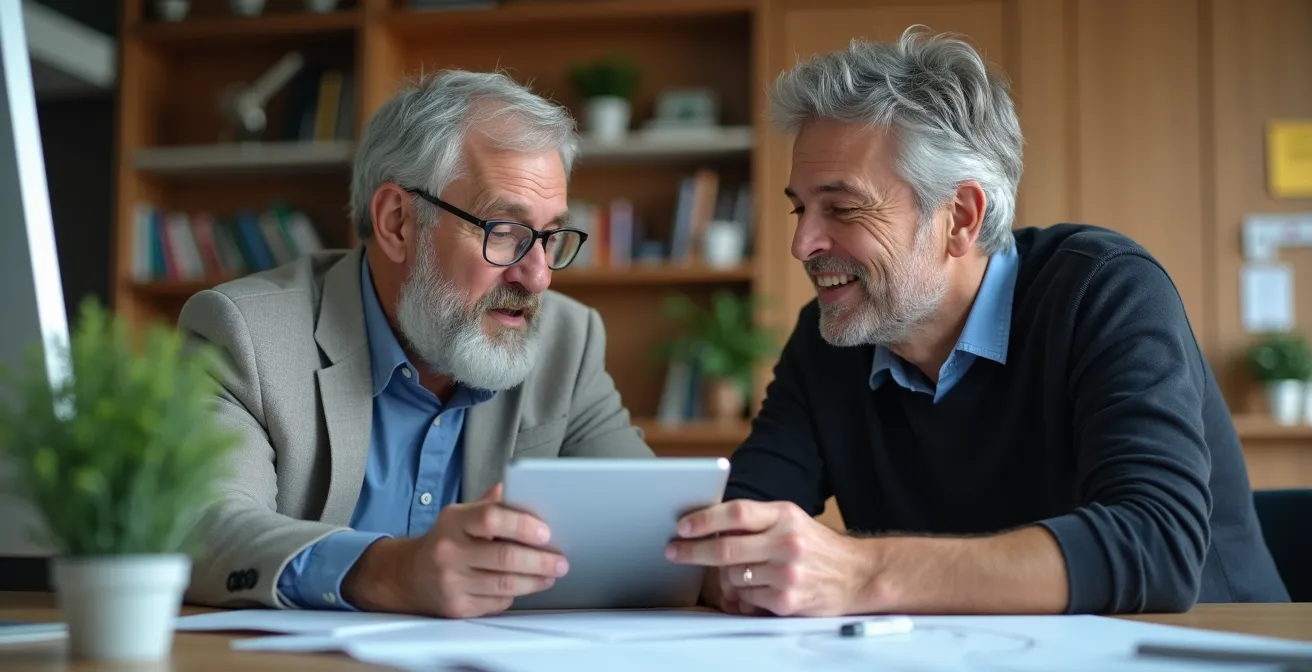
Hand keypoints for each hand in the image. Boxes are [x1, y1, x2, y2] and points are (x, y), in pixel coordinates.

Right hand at [344, 482, 568, 617]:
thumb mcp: (460, 516)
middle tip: (560, 561)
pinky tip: (525, 586)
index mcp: (453, 522)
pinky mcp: (457, 607)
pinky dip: (515, 594)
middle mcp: (449, 551)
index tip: (546, 532)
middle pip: (505, 557)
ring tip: (551, 574)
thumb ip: (489, 505)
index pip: (491, 518)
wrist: (408, 576)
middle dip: (540, 560)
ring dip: (536, 580)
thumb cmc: (445, 542)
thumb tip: (515, 488)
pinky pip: (497, 602)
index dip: (523, 525)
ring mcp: (451, 582)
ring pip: (505, 584)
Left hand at [666, 499, 872, 616]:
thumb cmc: (816, 546)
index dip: (705, 519)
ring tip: (740, 571)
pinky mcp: (787, 601)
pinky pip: (746, 598)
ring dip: (726, 575)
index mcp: (785, 515)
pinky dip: (743, 595)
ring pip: (732, 575)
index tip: (683, 525)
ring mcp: (787, 573)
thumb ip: (756, 521)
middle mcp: (787, 542)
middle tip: (675, 550)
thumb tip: (708, 525)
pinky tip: (757, 588)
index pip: (737, 512)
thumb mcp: (791, 520)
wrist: (857, 575)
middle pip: (726, 547)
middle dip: (693, 550)